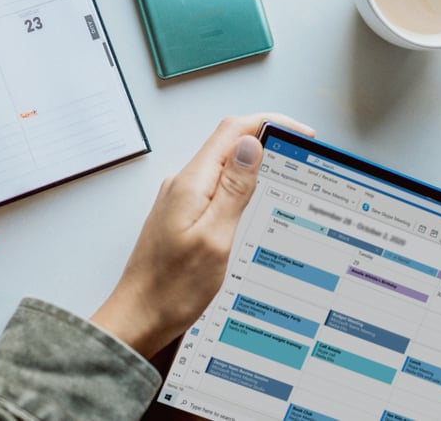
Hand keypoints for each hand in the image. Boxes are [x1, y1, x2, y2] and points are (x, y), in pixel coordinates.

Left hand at [91, 113, 314, 357]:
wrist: (139, 317)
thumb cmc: (172, 288)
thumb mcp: (215, 238)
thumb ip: (233, 190)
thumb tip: (251, 145)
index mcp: (191, 183)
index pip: (233, 130)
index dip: (270, 122)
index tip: (301, 132)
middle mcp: (183, 184)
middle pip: (229, 143)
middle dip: (267, 140)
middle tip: (301, 155)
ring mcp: (181, 199)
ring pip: (224, 166)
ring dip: (255, 165)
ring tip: (286, 177)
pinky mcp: (182, 215)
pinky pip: (216, 188)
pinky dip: (241, 188)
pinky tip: (255, 204)